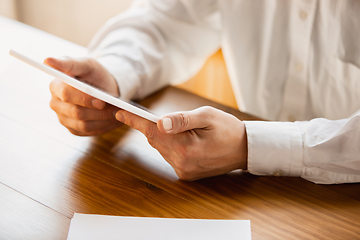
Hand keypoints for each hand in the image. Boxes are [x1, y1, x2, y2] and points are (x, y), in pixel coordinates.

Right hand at [45, 57, 122, 135]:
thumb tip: (47, 60)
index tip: (101, 101)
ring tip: (120, 113)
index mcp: (56, 86)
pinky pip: (90, 132)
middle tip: (118, 109)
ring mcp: (64, 118)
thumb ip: (68, 63)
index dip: (85, 99)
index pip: (66, 95)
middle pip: (77, 113)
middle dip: (100, 112)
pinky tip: (116, 120)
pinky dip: (105, 127)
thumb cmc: (94, 73)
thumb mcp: (86, 64)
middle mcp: (56, 104)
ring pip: (85, 125)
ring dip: (105, 120)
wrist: (103, 87)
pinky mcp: (74, 129)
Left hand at [115, 106, 247, 179]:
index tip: (121, 113)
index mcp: (186, 148)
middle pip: (155, 140)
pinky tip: (180, 138)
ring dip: (162, 136)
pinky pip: (170, 156)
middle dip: (149, 126)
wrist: (244, 149)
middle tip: (142, 114)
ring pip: (162, 148)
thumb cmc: (227, 129)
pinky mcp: (186, 174)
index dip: (135, 121)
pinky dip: (170, 145)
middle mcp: (182, 164)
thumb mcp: (207, 116)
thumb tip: (160, 122)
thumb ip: (182, 119)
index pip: (153, 132)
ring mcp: (183, 171)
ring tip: (174, 126)